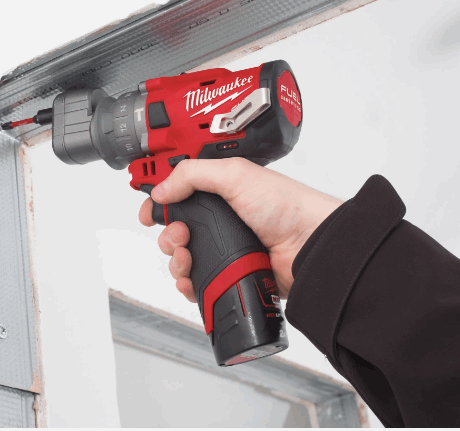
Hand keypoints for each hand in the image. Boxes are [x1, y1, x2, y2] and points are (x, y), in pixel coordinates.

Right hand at [138, 158, 342, 301]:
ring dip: (176, 259)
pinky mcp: (230, 273)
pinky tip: (191, 279)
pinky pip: (198, 282)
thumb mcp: (235, 176)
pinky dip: (188, 283)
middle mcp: (220, 220)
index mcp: (220, 191)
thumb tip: (162, 190)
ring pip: (182, 258)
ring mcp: (224, 248)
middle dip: (167, 233)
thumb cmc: (286, 207)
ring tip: (187, 256)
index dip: (159, 202)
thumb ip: (193, 175)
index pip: (178, 193)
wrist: (310, 246)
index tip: (149, 211)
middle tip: (180, 234)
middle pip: (174, 228)